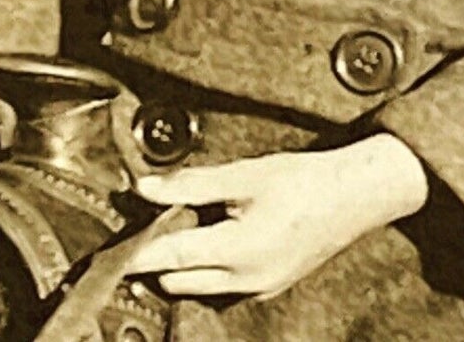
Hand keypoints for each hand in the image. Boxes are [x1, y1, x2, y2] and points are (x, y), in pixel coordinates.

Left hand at [125, 134, 428, 299]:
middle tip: (142, 225)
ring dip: (181, 264)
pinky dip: (207, 267)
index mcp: (237, 251)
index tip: (109, 249)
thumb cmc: (303, 180)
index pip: (169, 257)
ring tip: (177, 227)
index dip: (136, 252)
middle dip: (156, 257)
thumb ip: (192, 185)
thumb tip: (145, 189)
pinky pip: (223, 286)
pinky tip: (211, 237)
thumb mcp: (245, 174)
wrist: (354, 196)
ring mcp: (258, 289)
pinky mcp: (269, 287)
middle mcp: (244, 280)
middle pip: (178, 280)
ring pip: (199, 286)